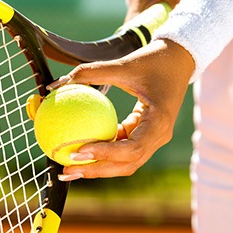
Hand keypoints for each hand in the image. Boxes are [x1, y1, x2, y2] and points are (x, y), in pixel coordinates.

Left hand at [50, 39, 193, 179]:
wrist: (177, 61)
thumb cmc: (153, 61)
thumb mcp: (123, 65)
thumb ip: (90, 73)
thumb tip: (55, 85)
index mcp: (159, 122)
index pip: (132, 149)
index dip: (105, 154)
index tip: (79, 151)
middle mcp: (158, 136)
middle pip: (127, 165)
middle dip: (97, 171)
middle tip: (68, 169)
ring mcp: (152, 139)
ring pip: (125, 163)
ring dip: (98, 167)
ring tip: (69, 168)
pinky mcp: (144, 136)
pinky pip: (122, 149)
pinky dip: (102, 153)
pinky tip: (80, 151)